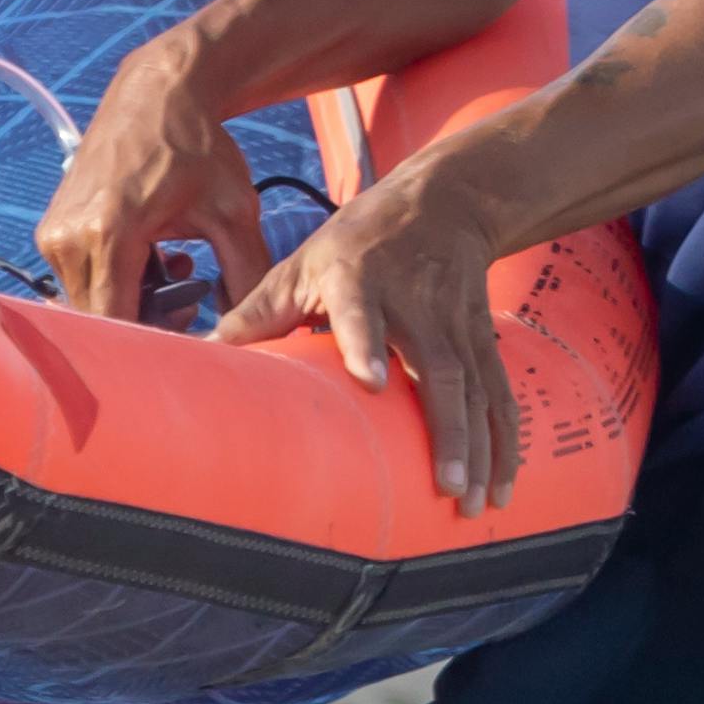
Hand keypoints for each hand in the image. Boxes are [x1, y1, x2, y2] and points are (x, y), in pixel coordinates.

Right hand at [35, 38, 271, 323]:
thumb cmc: (198, 145)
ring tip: (173, 269)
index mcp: (110, 232)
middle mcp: (68, 237)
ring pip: (89, 301)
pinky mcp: (50, 230)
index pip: (120, 322)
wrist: (158, 92)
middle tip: (190, 300)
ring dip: (131, 299)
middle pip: (101, 318)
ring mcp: (53, 234)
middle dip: (147, 322)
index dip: (157, 339)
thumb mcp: (234, 209)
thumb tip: (249, 332)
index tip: (192, 332)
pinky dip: (114, 279)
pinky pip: (79, 279)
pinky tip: (149, 257)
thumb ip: (246, 274)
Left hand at [212, 135, 530, 512]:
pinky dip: (506, 440)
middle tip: (446, 486)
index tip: (371, 381)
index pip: (360, 312)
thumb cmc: (357, 241)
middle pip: (437, 368)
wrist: (446, 200)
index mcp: (358, 280)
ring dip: (479, 447)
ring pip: (475, 388)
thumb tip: (198, 356)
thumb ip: (257, 313)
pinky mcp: (482, 337)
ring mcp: (455, 322)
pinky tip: (503, 484)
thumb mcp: (302, 263)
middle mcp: (414, 302)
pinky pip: (499, 393)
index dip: (366, 342)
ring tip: (472, 503)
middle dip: (447, 428)